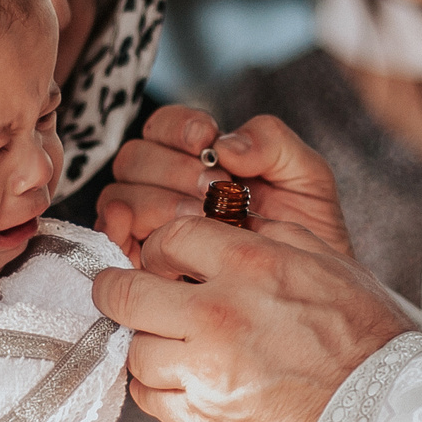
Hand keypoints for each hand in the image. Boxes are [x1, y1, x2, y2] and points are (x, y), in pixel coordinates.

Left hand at [92, 216, 408, 421]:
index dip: (160, 248)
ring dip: (148, 347)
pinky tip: (186, 386)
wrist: (388, 418)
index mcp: (249, 267)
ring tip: (171, 348)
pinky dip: (162, 391)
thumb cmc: (367, 342)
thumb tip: (236, 226)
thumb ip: (272, 241)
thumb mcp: (328, 265)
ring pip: (136, 352)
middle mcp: (219, 317)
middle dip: (120, 293)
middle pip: (128, 295)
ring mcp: (207, 375)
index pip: (169, 237)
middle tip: (124, 295)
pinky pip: (153, 401)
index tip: (161, 261)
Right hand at [96, 106, 352, 262]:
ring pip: (120, 196)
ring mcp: (147, 224)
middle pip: (135, 159)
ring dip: (155, 201)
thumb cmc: (306, 235)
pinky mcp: (139, 262)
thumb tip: (226, 143)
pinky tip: (149, 235)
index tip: (206, 140)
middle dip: (172, 169)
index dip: (176, 127)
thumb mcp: (305, 179)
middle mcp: (164, 186)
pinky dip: (120, 231)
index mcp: (198, 157)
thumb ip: (274, 144)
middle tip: (211, 190)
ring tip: (199, 218)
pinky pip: (111, 238)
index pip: (163, 126)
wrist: (310, 295)